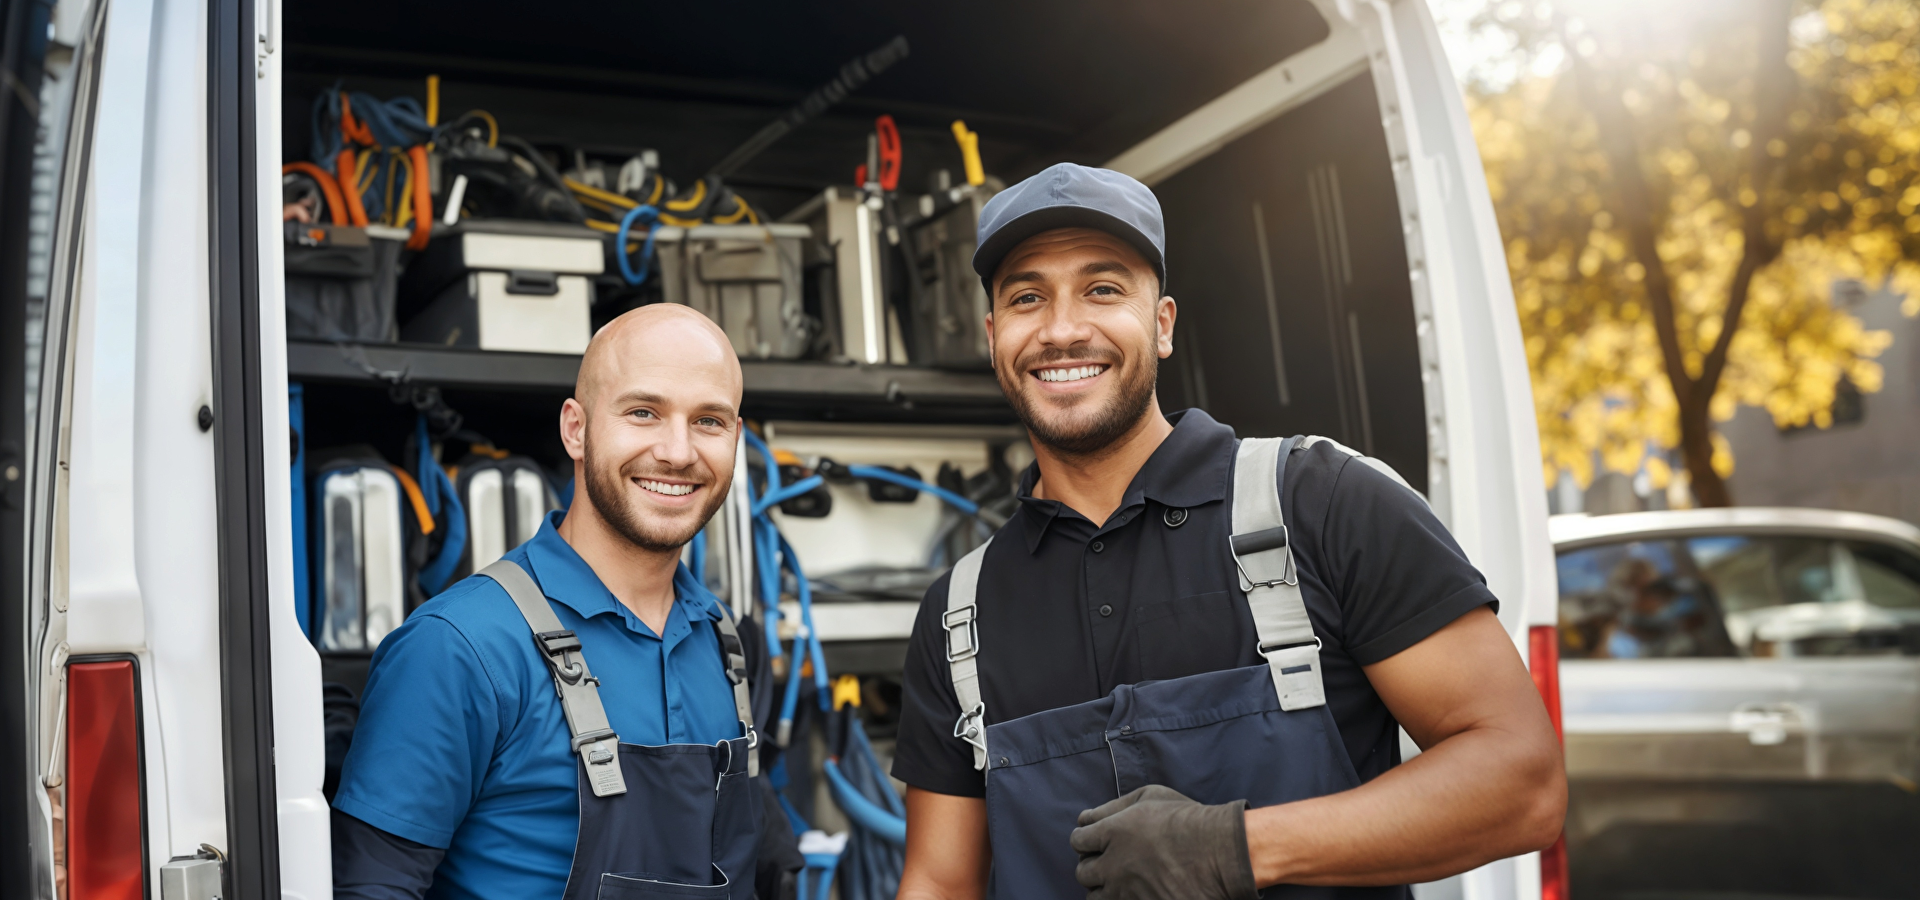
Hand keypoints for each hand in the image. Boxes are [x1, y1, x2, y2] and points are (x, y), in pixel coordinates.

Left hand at [1069, 785, 1258, 899]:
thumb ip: (1113, 806)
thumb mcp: (1150, 796)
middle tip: (1111, 861)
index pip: (1078, 840)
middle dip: (1093, 865)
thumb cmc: (1188, 819)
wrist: (1221, 853)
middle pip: (1082, 871)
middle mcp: (1114, 865)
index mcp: (1112, 833)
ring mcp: (1127, 892)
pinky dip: (1122, 898)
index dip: (1087, 839)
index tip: (1098, 840)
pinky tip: (1135, 891)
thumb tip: (1086, 818)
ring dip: (1103, 888)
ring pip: (1095, 897)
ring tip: (1122, 880)